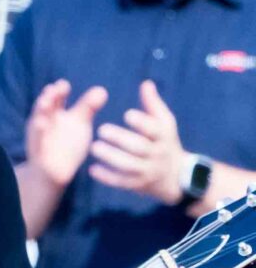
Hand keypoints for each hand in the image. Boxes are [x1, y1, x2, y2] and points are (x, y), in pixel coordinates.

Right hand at [24, 79, 107, 187]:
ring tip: (44, 108)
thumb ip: (87, 106)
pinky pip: (38, 147)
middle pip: (43, 110)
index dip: (58, 92)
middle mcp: (43, 124)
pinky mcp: (39, 155)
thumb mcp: (78, 123)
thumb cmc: (64, 144)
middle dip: (46, 100)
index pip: (55, 100)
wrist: (51, 172)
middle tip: (52, 90)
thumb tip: (101, 89)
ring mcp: (39, 139)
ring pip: (37, 127)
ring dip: (39, 118)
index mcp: (53, 115)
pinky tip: (42, 129)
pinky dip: (39, 139)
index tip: (64, 84)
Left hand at [88, 79, 189, 203]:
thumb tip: (146, 83)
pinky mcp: (138, 184)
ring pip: (129, 166)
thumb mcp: (165, 124)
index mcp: (164, 136)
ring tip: (94, 147)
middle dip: (120, 138)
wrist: (175, 176)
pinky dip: (107, 177)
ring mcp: (148, 171)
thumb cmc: (164, 142)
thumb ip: (153, 105)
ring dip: (110, 157)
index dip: (142, 122)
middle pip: (140, 147)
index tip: (126, 114)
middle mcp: (157, 154)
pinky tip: (92, 169)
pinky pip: (122, 182)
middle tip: (101, 129)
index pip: (155, 129)